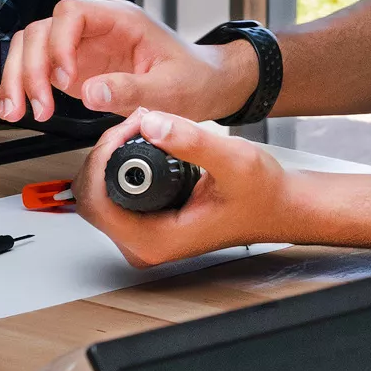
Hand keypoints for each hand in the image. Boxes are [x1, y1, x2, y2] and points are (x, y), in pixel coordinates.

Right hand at [0, 0, 256, 123]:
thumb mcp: (171, 88)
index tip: (67, 77)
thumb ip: (131, 89)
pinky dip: (23, 87)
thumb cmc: (195, 77)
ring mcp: (82, 48)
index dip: (60, 42)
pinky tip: (19, 108)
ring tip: (17, 111)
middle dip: (31, 67)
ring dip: (19, 77)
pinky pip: (39, 69)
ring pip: (32, 47)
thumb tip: (90, 93)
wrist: (207, 86)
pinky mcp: (76, 69)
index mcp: (120, 20)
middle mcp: (95, 29)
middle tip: (38, 104)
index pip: (71, 13)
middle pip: (42, 30)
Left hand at [75, 108, 292, 265]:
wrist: (279, 206)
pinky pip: (113, 195)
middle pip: (90, 198)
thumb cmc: (262, 194)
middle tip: (133, 127)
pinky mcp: (147, 226)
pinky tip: (139, 145)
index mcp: (157, 240)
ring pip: (98, 195)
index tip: (128, 131)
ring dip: (110, 157)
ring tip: (138, 132)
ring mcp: (144, 237)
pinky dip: (118, 166)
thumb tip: (150, 125)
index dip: (103, 158)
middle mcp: (146, 246)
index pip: (97, 201)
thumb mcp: (232, 159)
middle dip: (104, 154)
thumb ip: (191, 141)